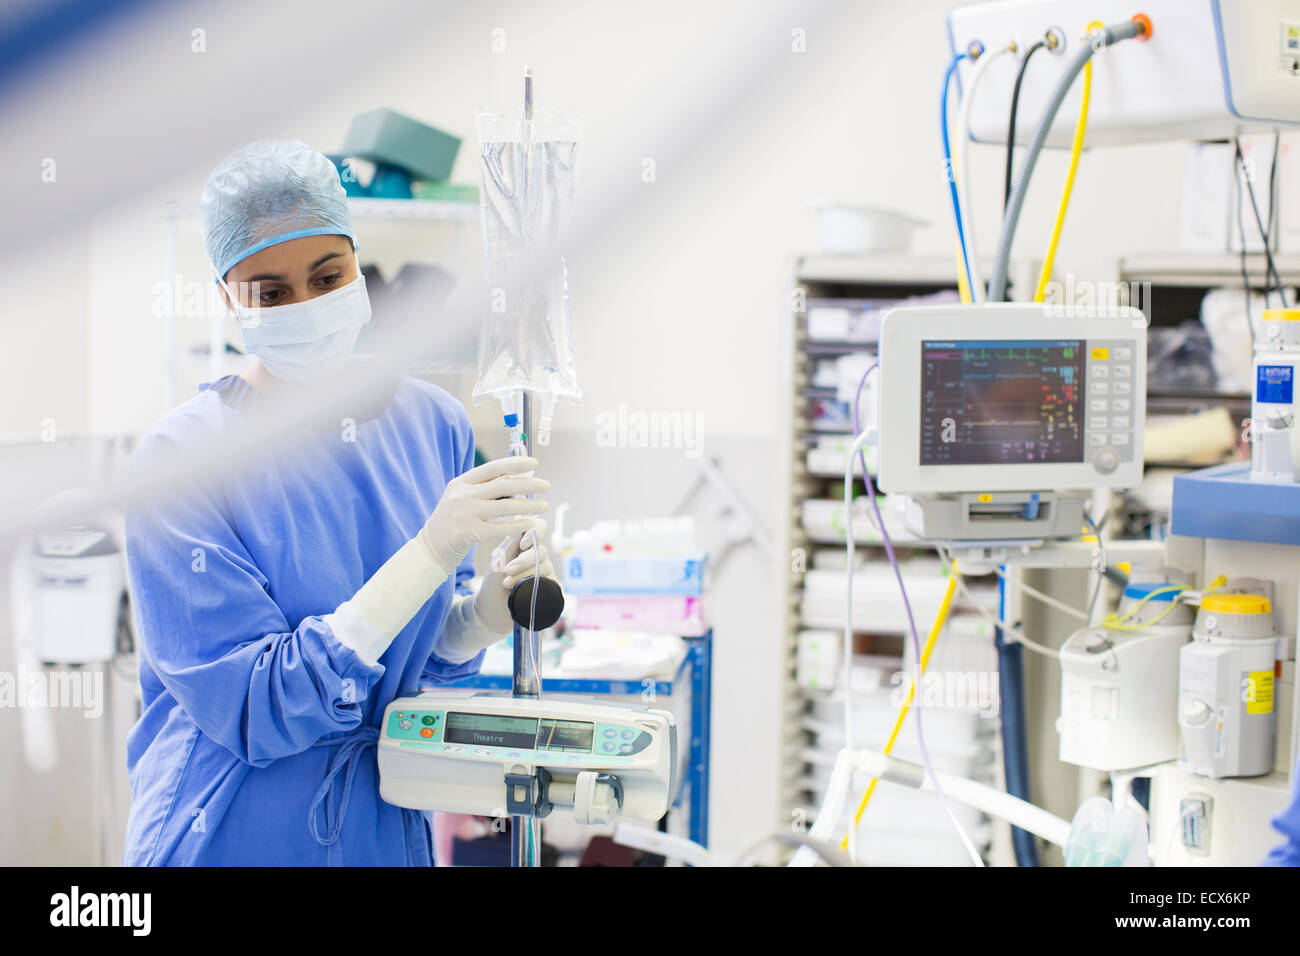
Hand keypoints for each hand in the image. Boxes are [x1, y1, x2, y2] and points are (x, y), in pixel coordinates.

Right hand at [417, 456, 548, 574]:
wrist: (430, 548)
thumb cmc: (453, 522)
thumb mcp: (462, 499)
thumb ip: (484, 489)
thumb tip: (516, 478)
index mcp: (461, 483)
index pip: (492, 468)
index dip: (515, 464)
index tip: (534, 464)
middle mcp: (461, 495)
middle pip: (502, 485)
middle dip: (528, 484)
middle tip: (546, 486)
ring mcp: (464, 514)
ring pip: (505, 507)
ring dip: (528, 506)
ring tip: (544, 506)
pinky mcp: (469, 533)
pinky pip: (500, 528)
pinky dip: (518, 525)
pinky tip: (531, 524)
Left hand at [475, 521, 556, 634]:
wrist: (489, 612)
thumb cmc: (491, 585)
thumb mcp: (499, 562)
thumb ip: (512, 545)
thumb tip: (524, 521)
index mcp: (523, 544)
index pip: (539, 527)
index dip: (536, 532)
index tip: (524, 543)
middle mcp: (536, 556)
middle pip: (541, 550)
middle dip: (524, 560)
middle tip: (507, 570)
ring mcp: (542, 572)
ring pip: (546, 566)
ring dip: (525, 574)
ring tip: (507, 583)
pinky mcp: (547, 588)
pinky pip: (553, 582)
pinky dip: (538, 584)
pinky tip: (526, 589)